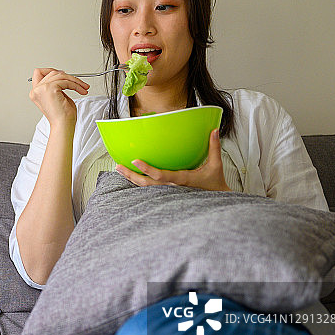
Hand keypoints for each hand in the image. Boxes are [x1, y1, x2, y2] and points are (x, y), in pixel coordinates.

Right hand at [29, 68, 89, 128]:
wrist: (63, 125)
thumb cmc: (62, 116)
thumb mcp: (58, 96)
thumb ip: (56, 85)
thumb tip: (62, 75)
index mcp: (36, 93)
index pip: (39, 73)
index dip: (51, 71)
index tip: (64, 75)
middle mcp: (36, 90)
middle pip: (52, 72)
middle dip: (67, 76)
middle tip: (78, 83)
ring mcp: (42, 89)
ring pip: (60, 75)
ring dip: (74, 80)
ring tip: (82, 87)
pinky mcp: (50, 88)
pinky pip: (66, 81)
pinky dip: (76, 85)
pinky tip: (81, 90)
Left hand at [115, 129, 230, 191]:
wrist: (216, 203)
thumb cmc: (215, 184)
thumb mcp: (216, 165)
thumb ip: (214, 147)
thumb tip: (214, 130)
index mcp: (182, 181)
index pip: (161, 176)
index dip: (147, 169)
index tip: (135, 161)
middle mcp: (172, 189)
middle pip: (147, 184)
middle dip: (131, 175)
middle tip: (118, 166)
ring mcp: (168, 193)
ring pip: (146, 188)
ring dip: (131, 178)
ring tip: (119, 169)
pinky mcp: (166, 195)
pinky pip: (149, 189)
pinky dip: (138, 182)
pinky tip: (130, 175)